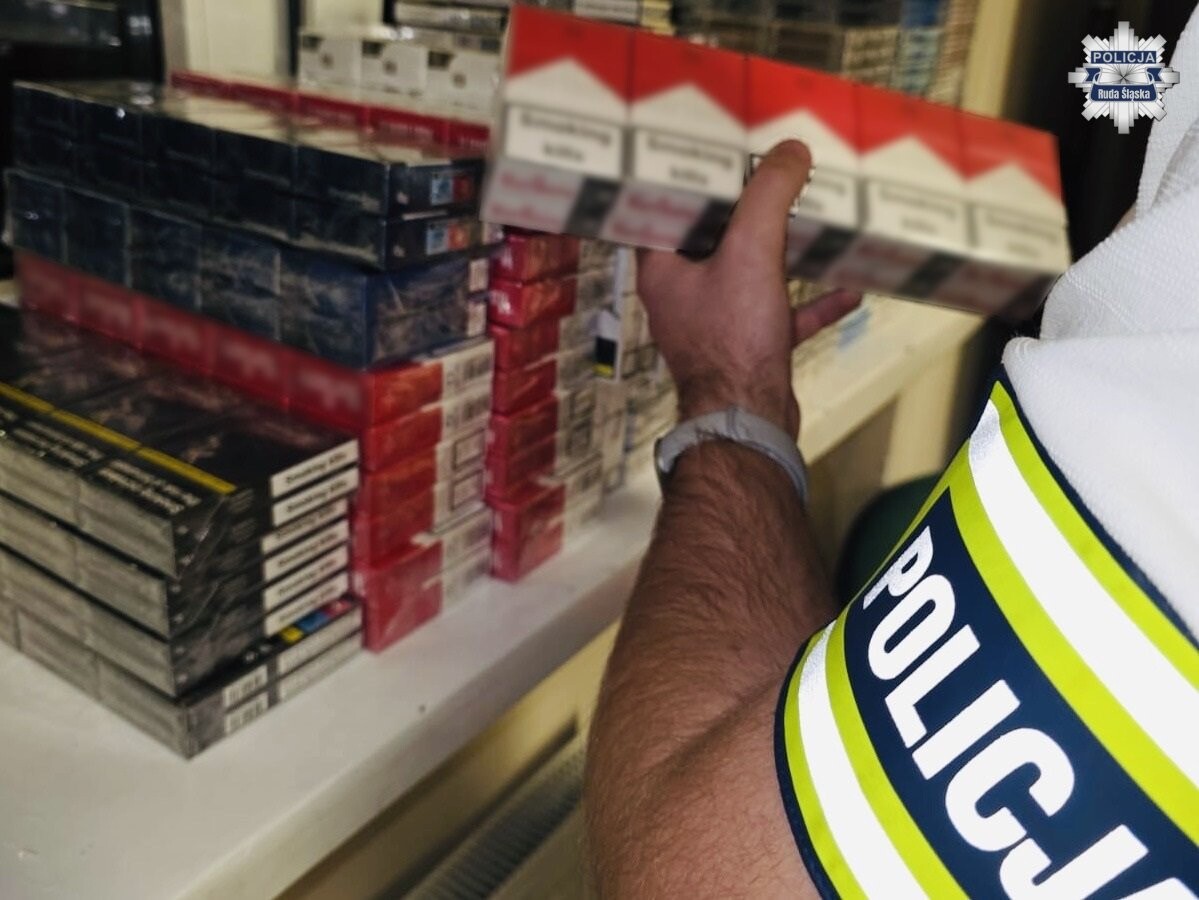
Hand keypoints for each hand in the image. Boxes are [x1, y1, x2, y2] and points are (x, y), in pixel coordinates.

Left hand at [637, 140, 861, 439]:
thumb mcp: (750, 251)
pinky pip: (783, 313)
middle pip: (713, 238)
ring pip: (750, 274)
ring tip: (811, 216)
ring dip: (781, 249)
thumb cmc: (732, 340)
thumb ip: (769, 197)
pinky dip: (812, 300)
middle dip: (745, 207)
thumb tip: (791, 151)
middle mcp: (684, 294)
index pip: (666, 208)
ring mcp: (717, 323)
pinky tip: (848, 286)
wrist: (749, 422)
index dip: (690, 177)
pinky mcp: (749, 348)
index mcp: (664, 268)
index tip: (717, 149)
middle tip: (773, 170)